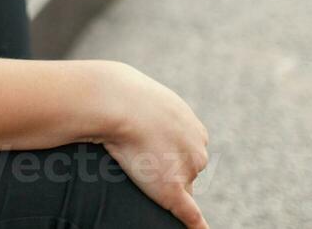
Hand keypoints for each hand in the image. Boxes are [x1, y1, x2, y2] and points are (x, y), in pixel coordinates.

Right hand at [94, 61, 210, 228]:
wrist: (114, 100)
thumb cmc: (120, 95)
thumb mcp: (140, 96)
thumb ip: (144, 110)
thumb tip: (127, 111)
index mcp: (193, 127)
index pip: (186, 152)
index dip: (167, 154)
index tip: (148, 149)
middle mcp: (196, 147)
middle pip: (186, 170)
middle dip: (169, 169)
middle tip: (139, 158)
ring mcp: (187, 169)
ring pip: (181, 186)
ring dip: (166, 186)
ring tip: (139, 174)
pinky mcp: (172, 189)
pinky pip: (190, 214)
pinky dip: (195, 225)